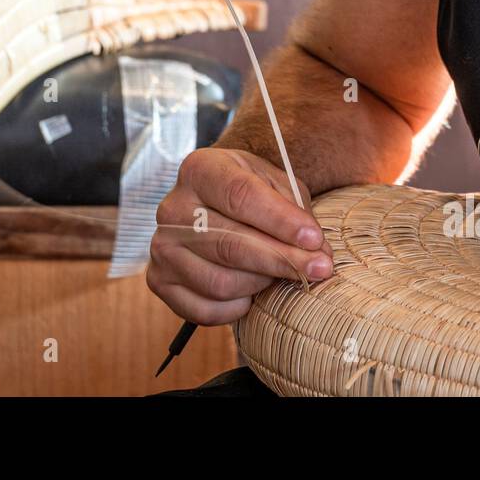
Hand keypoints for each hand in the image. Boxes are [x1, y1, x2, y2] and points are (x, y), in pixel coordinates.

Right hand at [147, 147, 333, 325]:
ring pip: (220, 282)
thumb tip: (316, 253)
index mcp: (199, 169)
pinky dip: (237, 308)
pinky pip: (205, 309)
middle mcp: (172, 207)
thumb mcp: (276, 184)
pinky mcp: (159, 280)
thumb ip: (296, 212)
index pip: (241, 196)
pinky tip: (252, 293)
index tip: (314, 239)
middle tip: (320, 269)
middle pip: (230, 243)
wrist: (216, 205)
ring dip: (261, 284)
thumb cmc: (251, 193)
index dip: (280, 221)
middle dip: (282, 259)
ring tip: (279, 275)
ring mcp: (162, 246)